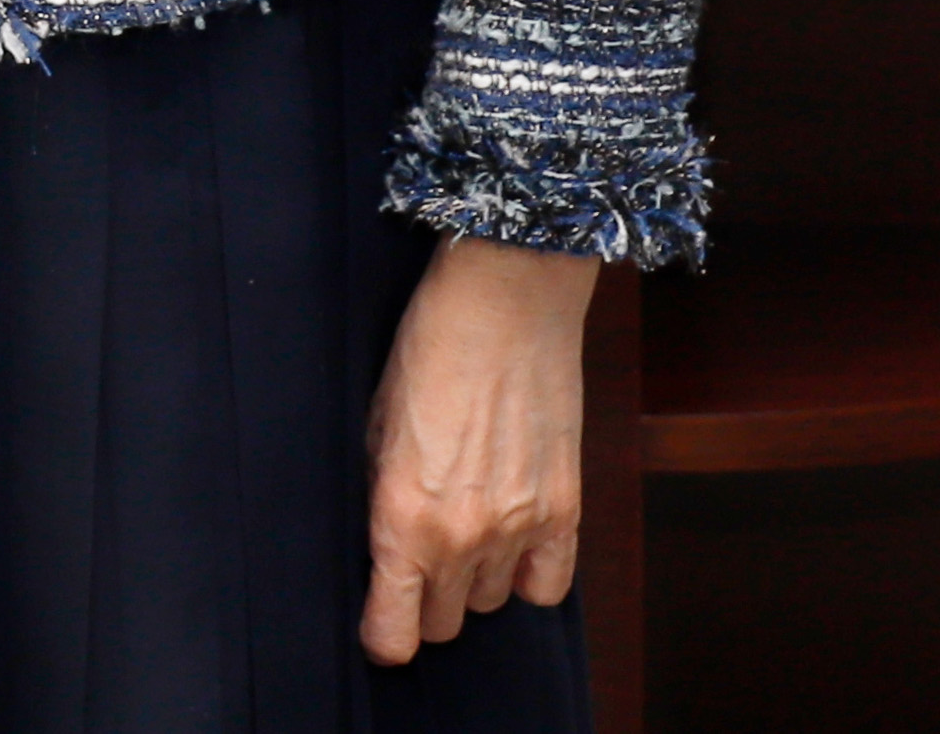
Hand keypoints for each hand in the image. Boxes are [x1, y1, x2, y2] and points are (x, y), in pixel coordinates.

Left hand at [361, 237, 595, 662]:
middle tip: (419, 556)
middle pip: (443, 621)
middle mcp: (461, 537)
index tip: (380, 623)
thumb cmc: (428, 351)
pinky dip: (528, 575)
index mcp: (402, 517)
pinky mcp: (564, 511)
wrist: (505, 303)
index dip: (383, 635)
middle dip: (426, 599)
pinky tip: (512, 543)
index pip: (394, 631)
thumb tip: (387, 542)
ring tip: (465, 525)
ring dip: (474, 579)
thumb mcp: (375, 426)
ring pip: (489, 603)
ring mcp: (518, 528)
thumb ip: (382, 496)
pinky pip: (547, 587)